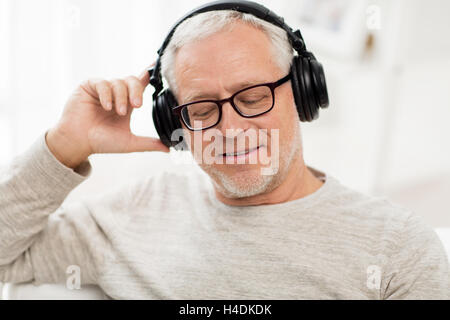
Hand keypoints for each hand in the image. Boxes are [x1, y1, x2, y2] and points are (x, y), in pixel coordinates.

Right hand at [46, 63, 168, 168]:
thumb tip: (169, 149)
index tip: (157, 64)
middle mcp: (117, 93)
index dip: (149, 73)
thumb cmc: (102, 142)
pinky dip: (107, 94)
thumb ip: (149, 143)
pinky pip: (102, 83)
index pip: (141, 83)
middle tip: (137, 105)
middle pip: (132, 80)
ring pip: (118, 82)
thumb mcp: (130, 142)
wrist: (79, 142)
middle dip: (137, 91)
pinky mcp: (89, 86)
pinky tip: (106, 106)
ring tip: (118, 112)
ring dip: (121, 97)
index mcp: (128, 102)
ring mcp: (103, 88)